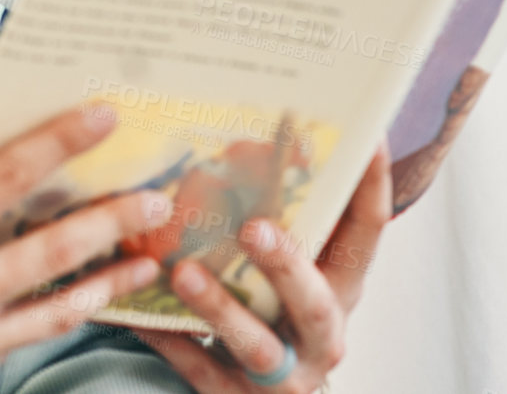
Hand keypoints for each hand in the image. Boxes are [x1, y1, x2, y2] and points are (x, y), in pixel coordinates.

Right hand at [0, 105, 174, 392]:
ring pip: (58, 307)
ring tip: (146, 260)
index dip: (64, 140)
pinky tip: (79, 300)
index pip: (12, 174)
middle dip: (116, 219)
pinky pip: (19, 341)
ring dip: (109, 280)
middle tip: (158, 199)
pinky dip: (49, 317)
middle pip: (58, 248)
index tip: (105, 115)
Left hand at [135, 143, 392, 393]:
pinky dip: (169, 341)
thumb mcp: (287, 271)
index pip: (366, 237)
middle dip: (287, 266)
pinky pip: (199, 370)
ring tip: (185, 274)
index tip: (366, 139)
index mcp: (339, 290)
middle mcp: (322, 336)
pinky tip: (136, 315)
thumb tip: (242, 136)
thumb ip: (278, 220)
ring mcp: (284, 377)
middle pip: (314, 302)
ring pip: (257, 345)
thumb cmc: (271, 313)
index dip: (370, 189)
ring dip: (221, 307)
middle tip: (254, 228)